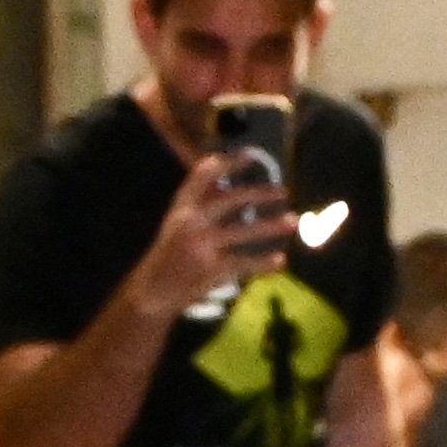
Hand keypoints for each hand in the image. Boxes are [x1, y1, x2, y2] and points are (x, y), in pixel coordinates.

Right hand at [133, 142, 291, 318]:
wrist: (153, 291)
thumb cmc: (170, 254)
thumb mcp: (178, 222)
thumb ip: (199, 201)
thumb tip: (222, 178)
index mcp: (182, 207)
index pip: (203, 175)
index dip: (228, 163)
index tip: (251, 155)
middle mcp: (190, 222)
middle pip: (229, 200)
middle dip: (259, 194)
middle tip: (284, 191)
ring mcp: (201, 247)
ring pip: (242, 232)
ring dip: (270, 226)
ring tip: (293, 221)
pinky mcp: (211, 271)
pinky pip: (244, 263)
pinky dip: (263, 263)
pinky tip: (281, 260)